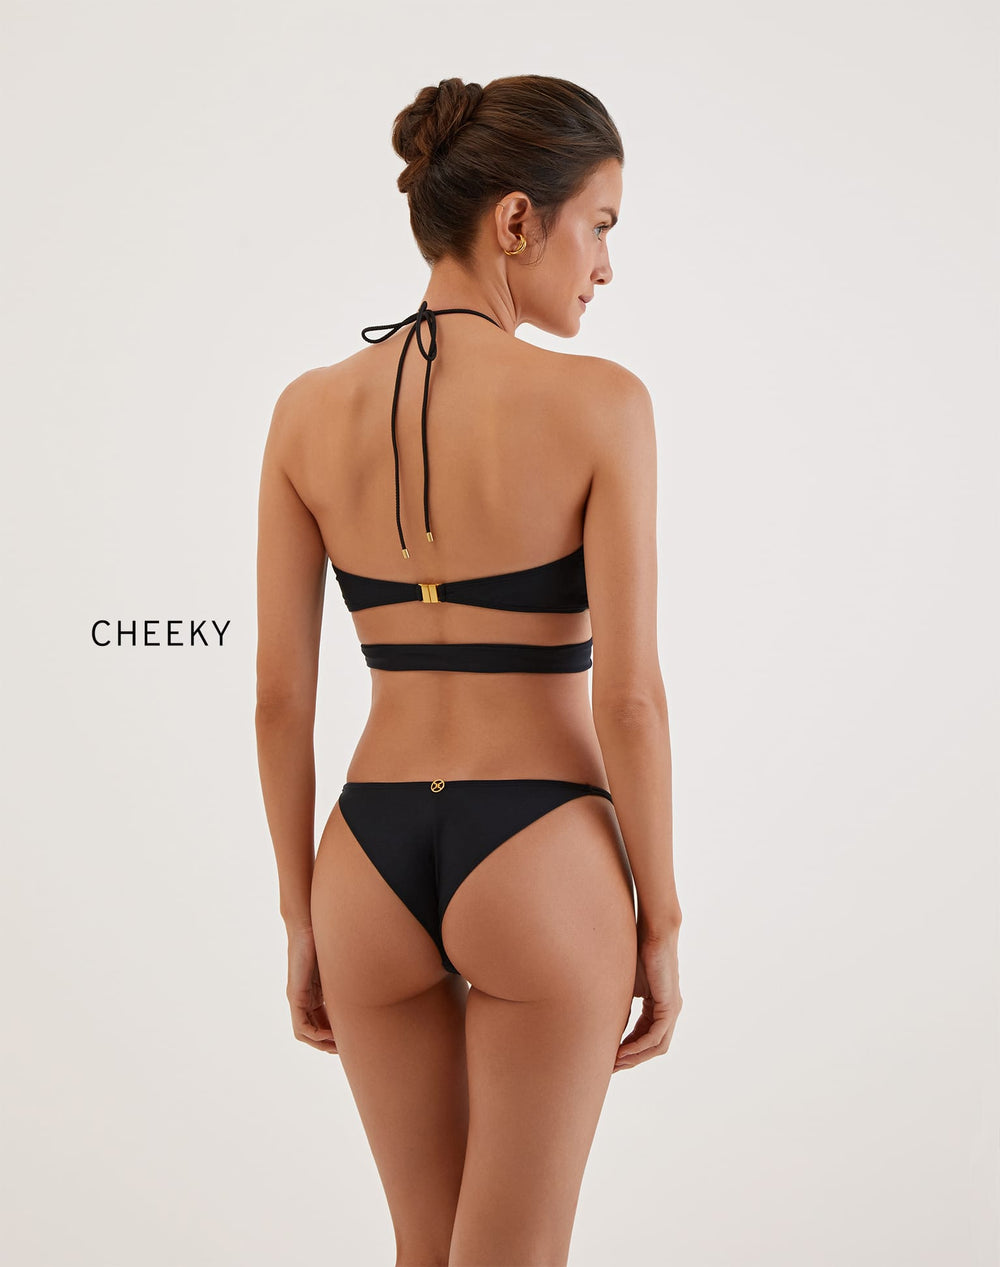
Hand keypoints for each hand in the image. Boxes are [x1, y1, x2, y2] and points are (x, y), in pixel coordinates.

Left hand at [285, 925, 337, 1053]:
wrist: (309, 926)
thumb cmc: (326, 941)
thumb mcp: (339, 969)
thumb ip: (347, 981)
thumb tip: (371, 982)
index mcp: (313, 993)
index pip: (321, 1021)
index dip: (333, 1034)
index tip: (349, 1040)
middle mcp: (302, 999)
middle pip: (312, 1031)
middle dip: (328, 1043)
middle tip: (345, 1050)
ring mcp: (297, 998)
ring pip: (304, 1032)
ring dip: (321, 1043)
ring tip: (338, 1048)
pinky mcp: (296, 995)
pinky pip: (301, 1025)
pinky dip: (315, 1034)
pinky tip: (329, 1036)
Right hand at [614, 929, 681, 1070]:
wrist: (653, 932)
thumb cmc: (637, 950)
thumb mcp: (626, 984)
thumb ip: (621, 1002)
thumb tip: (602, 1019)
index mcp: (659, 1005)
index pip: (645, 1036)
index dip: (628, 1050)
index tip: (609, 1058)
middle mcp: (669, 1010)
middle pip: (652, 1047)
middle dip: (631, 1060)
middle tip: (609, 1068)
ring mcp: (672, 1009)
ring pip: (656, 1046)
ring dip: (634, 1057)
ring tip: (614, 1063)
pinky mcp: (670, 1006)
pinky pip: (655, 1036)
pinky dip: (638, 1047)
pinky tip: (622, 1051)